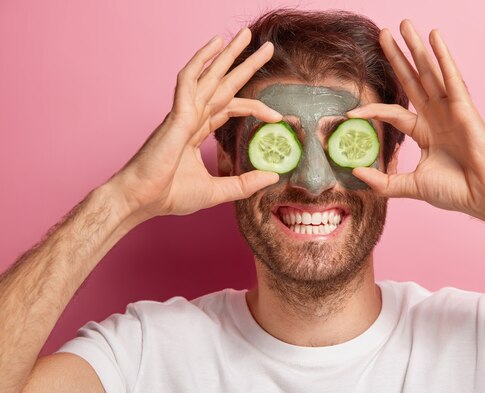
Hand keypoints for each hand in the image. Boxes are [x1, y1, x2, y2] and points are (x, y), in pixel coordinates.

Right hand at [108, 28, 280, 219]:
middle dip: (244, 64)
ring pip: (209, 76)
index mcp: (197, 131)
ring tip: (244, 35)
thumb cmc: (168, 195)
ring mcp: (183, 113)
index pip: (230, 108)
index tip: (277, 116)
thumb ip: (244, 184)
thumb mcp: (216, 191)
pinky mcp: (176, 115)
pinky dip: (200, 60)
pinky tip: (214, 44)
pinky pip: (188, 80)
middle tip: (267, 47)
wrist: (141, 199)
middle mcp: (191, 117)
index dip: (255, 108)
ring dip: (227, 55)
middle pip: (224, 84)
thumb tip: (273, 176)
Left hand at [347, 20, 484, 222]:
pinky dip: (444, 57)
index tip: (351, 112)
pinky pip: (451, 78)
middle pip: (412, 80)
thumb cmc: (456, 192)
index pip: (394, 112)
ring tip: (405, 25)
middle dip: (397, 57)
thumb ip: (384, 181)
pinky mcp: (465, 108)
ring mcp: (451, 110)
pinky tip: (434, 37)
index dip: (372, 110)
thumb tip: (354, 172)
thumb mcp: (412, 186)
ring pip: (430, 73)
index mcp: (425, 133)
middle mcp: (437, 116)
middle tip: (383, 34)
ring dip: (417, 48)